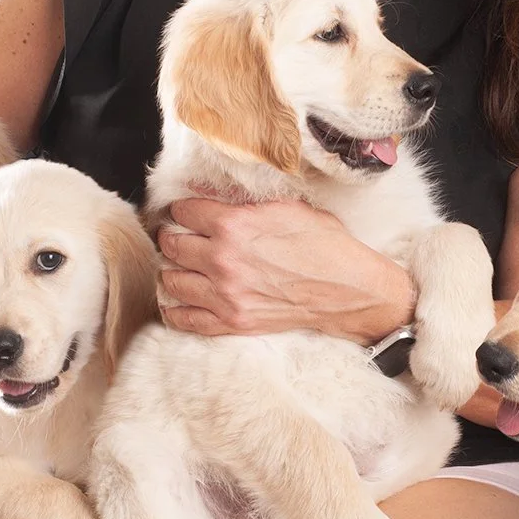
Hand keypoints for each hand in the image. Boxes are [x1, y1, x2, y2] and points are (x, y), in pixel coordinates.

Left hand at [157, 198, 414, 342]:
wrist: (348, 290)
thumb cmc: (324, 244)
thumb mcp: (287, 207)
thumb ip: (246, 204)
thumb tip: (217, 197)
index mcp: (234, 225)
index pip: (184, 212)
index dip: (183, 209)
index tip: (186, 212)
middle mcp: (223, 259)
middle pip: (171, 245)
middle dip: (172, 237)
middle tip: (178, 236)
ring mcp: (225, 294)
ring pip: (170, 281)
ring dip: (172, 271)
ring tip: (181, 266)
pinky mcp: (232, 322)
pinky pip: (184, 319)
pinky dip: (175, 309)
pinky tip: (178, 300)